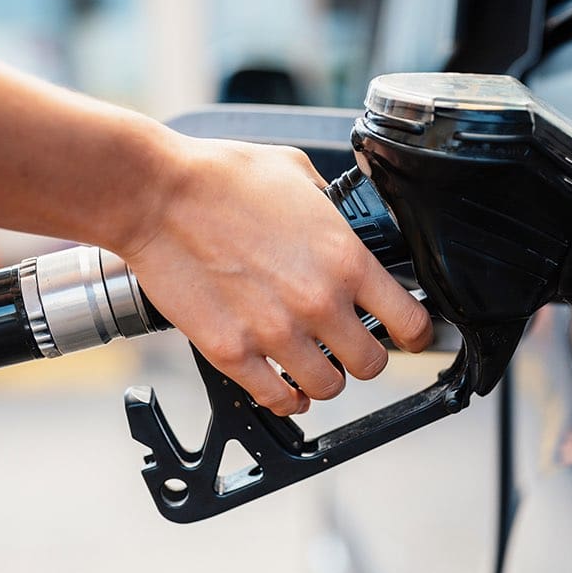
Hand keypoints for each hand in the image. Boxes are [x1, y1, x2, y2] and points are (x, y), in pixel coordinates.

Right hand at [119, 134, 433, 416]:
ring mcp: (275, 333)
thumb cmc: (219, 177)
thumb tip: (341, 223)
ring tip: (312, 363)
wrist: (156, 195)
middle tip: (349, 346)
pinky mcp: (233, 352)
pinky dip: (286, 399)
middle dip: (364, 356)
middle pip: (372, 364)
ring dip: (324, 378)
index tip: (407, 334)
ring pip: (327, 388)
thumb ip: (330, 209)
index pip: (410, 322)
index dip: (415, 333)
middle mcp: (318, 303)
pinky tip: (285, 387)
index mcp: (345, 259)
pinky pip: (277, 399)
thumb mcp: (297, 173)